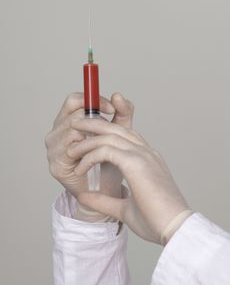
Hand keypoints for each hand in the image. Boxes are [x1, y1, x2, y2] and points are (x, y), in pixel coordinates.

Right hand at [45, 93, 134, 218]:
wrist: (109, 189)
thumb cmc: (112, 158)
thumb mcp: (120, 131)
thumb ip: (122, 112)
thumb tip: (118, 95)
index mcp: (70, 121)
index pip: (75, 100)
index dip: (93, 100)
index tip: (111, 108)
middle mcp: (57, 132)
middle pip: (73, 113)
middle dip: (95, 119)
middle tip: (112, 129)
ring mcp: (52, 149)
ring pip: (72, 130)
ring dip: (91, 136)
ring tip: (104, 146)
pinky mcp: (55, 166)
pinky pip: (69, 150)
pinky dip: (85, 151)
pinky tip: (96, 157)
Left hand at [67, 118, 188, 243]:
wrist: (174, 227)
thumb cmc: (157, 220)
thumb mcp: (124, 208)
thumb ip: (105, 200)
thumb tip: (85, 197)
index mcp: (148, 161)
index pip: (125, 137)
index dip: (104, 135)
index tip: (85, 142)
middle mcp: (147, 153)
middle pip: (117, 128)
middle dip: (93, 124)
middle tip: (74, 126)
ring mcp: (143, 156)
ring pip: (109, 135)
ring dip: (87, 140)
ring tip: (71, 150)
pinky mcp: (136, 163)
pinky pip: (106, 150)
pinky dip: (89, 156)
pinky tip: (80, 168)